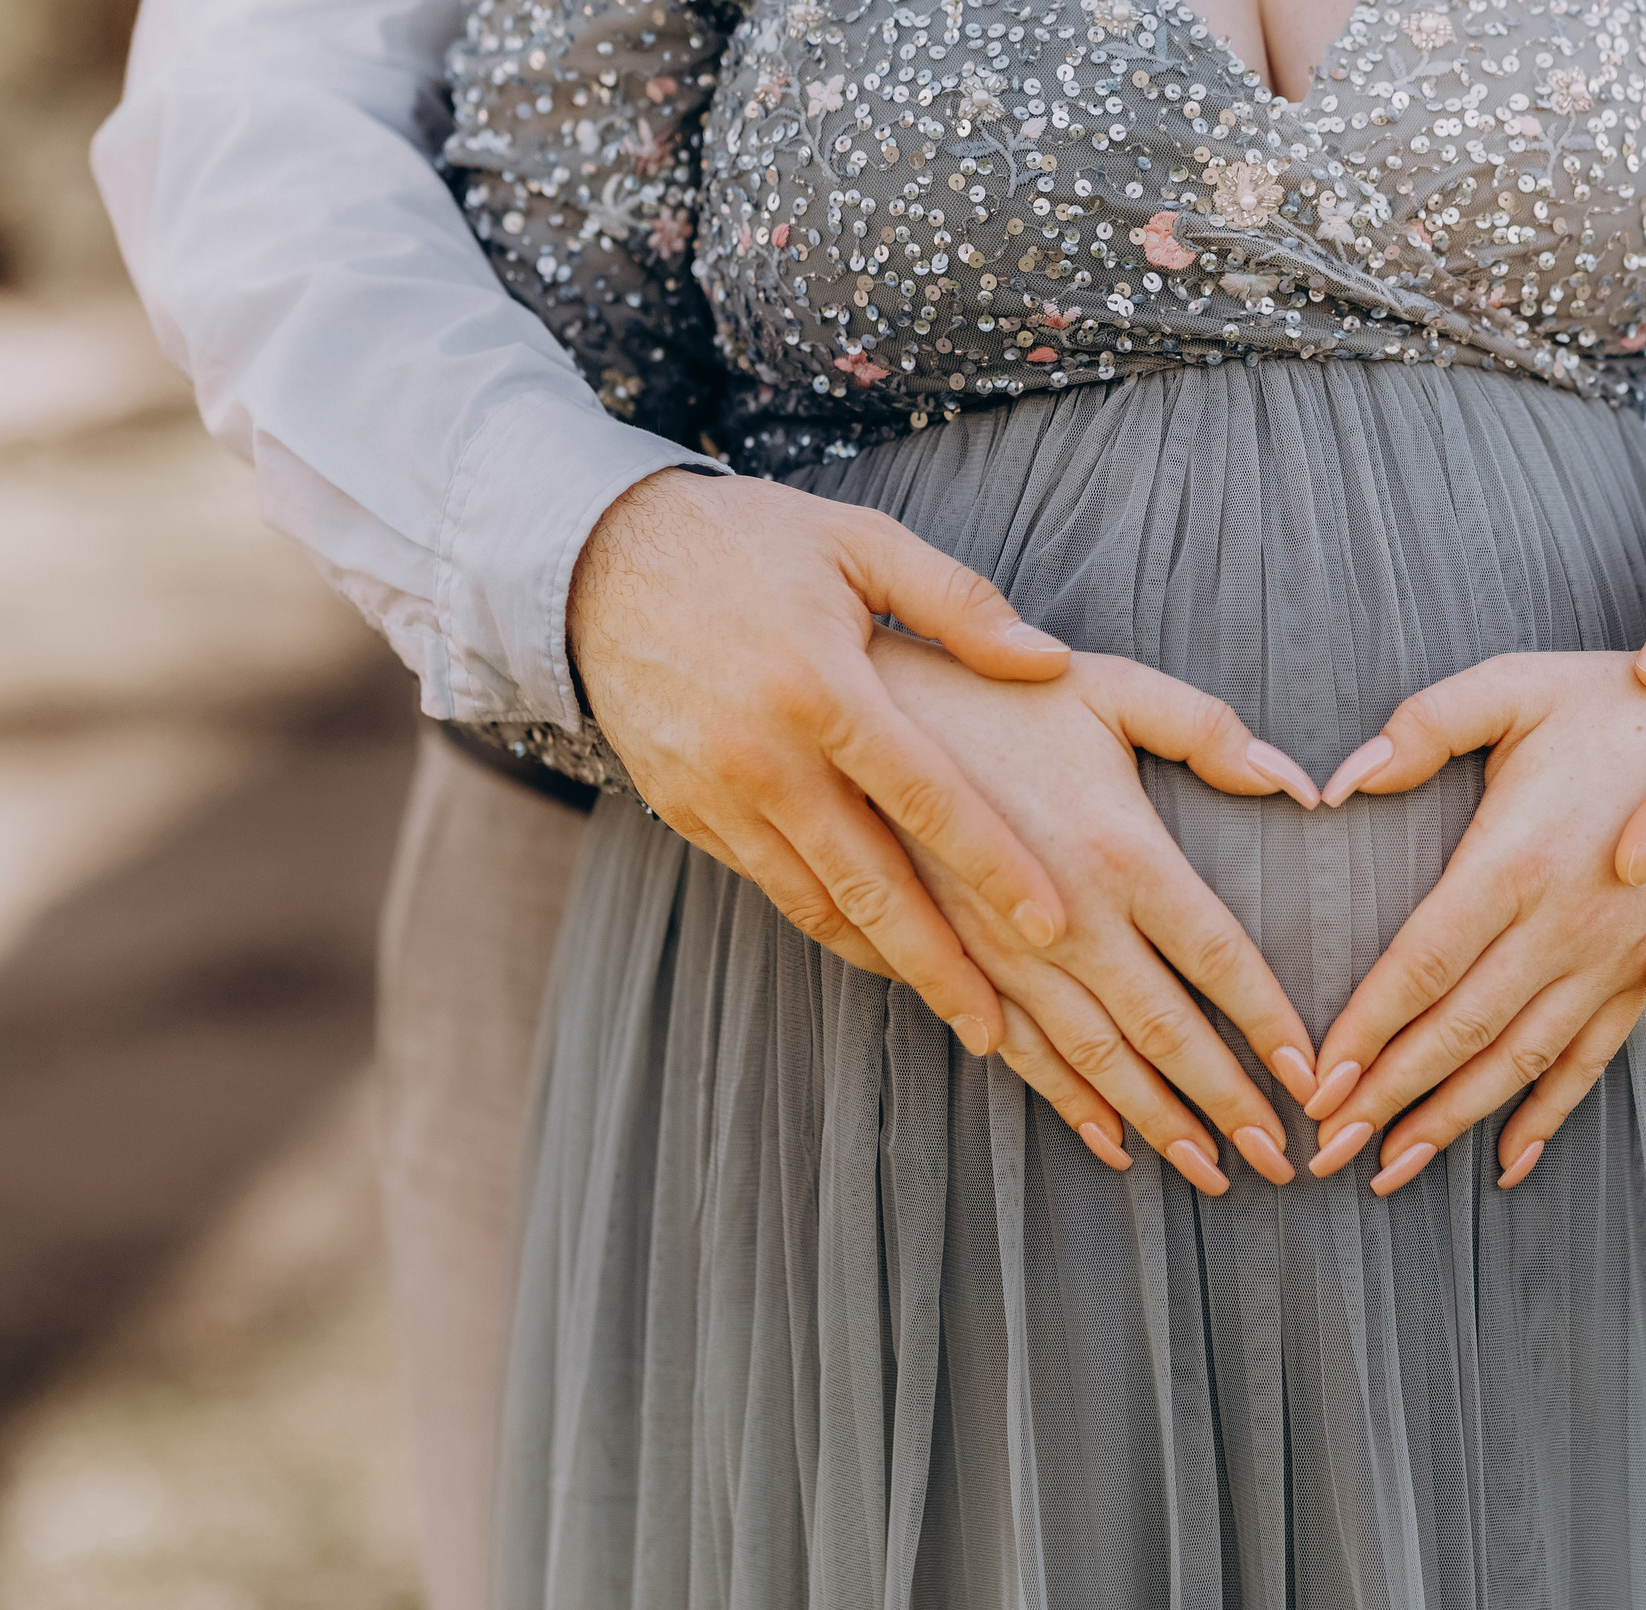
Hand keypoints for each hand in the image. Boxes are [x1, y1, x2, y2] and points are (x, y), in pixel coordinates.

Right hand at [569, 468, 1077, 1057]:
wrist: (595, 559)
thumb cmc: (750, 542)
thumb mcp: (859, 544)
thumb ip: (959, 604)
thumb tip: (1049, 662)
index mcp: (823, 687)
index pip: (927, 797)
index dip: (992, 866)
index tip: (1050, 925)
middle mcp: (766, 754)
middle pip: (871, 885)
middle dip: (939, 966)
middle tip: (999, 1032)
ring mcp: (716, 792)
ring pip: (815, 902)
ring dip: (885, 961)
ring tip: (951, 1008)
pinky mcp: (682, 811)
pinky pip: (769, 883)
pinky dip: (827, 922)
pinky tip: (877, 946)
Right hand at [871, 631, 1325, 1194]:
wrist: (853, 713)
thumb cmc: (994, 692)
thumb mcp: (1109, 691)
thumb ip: (1210, 732)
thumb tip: (1303, 787)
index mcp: (1121, 849)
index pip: (1218, 956)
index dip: (1269, 1023)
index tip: (1310, 1077)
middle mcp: (1069, 917)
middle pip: (1166, 1029)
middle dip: (1228, 1103)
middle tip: (1280, 1162)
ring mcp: (1007, 950)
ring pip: (1098, 1059)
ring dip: (1159, 1123)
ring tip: (1212, 1174)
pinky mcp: (956, 962)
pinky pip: (1022, 1051)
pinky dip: (1070, 1104)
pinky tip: (1112, 1144)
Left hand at [1301, 640, 1645, 1194]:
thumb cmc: (1623, 697)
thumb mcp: (1517, 687)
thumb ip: (1423, 726)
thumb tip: (1339, 781)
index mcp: (1516, 859)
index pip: (1420, 966)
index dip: (1365, 1033)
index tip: (1316, 1086)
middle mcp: (1564, 925)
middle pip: (1458, 1033)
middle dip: (1385, 1101)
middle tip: (1323, 1154)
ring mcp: (1615, 957)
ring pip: (1519, 1062)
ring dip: (1451, 1123)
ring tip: (1389, 1174)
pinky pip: (1595, 1058)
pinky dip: (1549, 1114)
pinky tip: (1508, 1163)